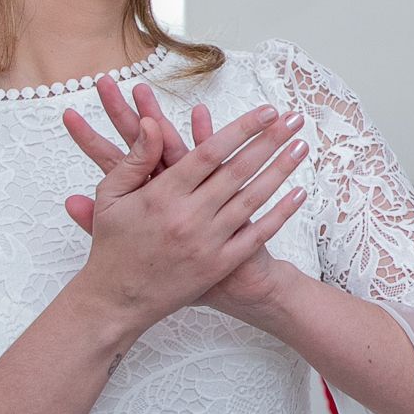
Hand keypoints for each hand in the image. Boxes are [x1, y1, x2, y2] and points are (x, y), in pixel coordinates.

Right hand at [61, 77, 312, 322]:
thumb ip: (136, 158)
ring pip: (252, 199)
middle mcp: (189, 217)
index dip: (241, 130)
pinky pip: (257, 235)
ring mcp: (208, 242)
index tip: (265, 112)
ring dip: (281, 170)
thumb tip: (151, 123)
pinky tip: (299, 194)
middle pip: (239, 171)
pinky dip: (280, 214)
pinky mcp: (220, 264)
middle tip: (294, 120)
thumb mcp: (111, 195)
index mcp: (162, 195)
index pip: (209, 153)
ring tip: (302, 147)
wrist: (117, 300)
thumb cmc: (113, 243)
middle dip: (270, 141)